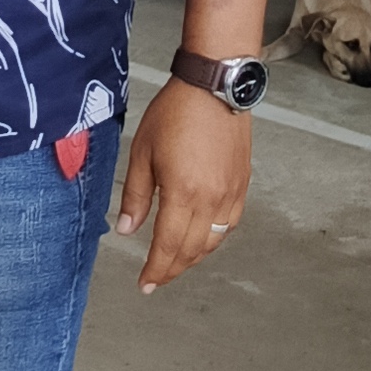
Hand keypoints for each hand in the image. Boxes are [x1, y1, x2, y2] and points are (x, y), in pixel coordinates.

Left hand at [115, 80, 250, 295]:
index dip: (156, 269)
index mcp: (184, 193)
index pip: (168, 246)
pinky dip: (214, 238)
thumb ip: (135, 195)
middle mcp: (212, 199)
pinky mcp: (242, 184)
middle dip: (173, 269)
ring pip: (213, 241)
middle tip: (157, 278)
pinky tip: (203, 238)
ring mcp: (231, 193)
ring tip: (176, 262)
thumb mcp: (142, 152)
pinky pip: (230, 224)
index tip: (145, 283)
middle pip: (192, 250)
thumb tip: (128, 229)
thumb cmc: (176, 112)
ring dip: (194, 257)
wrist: (214, 86)